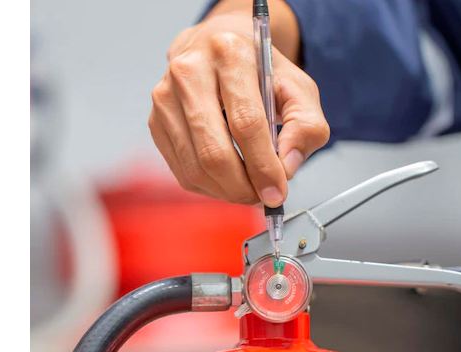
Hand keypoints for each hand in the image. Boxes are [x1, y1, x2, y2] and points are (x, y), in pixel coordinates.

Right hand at [147, 2, 329, 205]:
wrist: (218, 46)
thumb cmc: (259, 69)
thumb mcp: (298, 88)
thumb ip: (306, 126)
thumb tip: (286, 166)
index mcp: (229, 53)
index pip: (246, 123)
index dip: (263, 166)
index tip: (277, 192)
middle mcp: (189, 70)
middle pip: (214, 151)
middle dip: (243, 186)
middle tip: (263, 196)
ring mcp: (165, 96)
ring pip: (195, 166)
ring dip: (226, 190)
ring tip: (249, 189)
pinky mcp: (155, 120)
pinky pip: (182, 170)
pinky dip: (209, 186)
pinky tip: (227, 179)